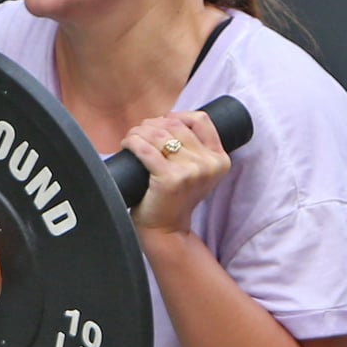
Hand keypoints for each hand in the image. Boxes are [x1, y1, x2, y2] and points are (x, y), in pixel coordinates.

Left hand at [123, 109, 231, 233]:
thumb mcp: (197, 172)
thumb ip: (194, 148)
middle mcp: (209, 164)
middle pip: (175, 125)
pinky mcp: (170, 179)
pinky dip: (132, 142)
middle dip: (153, 124)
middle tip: (141, 133)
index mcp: (220, 159)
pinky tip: (127, 144)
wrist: (167, 230)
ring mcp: (191, 172)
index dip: (178, 116)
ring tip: (132, 138)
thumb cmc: (176, 198)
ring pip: (158, 134)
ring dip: (139, 131)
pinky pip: (145, 149)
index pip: (201, 120)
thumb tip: (165, 119)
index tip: (163, 123)